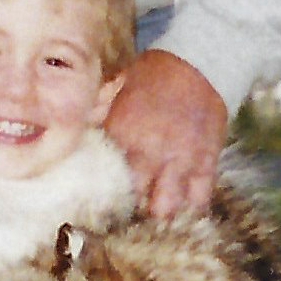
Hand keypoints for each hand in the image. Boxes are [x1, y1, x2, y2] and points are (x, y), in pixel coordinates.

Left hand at [110, 48, 227, 219]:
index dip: (106, 196)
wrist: (198, 63)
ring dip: (161, 214)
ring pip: (168, 208)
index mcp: (123, 135)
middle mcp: (150, 154)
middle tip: (131, 215)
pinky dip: (191, 209)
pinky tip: (184, 213)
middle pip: (137, 203)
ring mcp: (180, 162)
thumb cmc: (153, 73)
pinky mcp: (206, 163)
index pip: (107, 180)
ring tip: (156, 218)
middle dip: (133, 212)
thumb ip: (97, 112)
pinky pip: (199, 198)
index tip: (105, 204)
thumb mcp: (117, 86)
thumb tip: (74, 129)